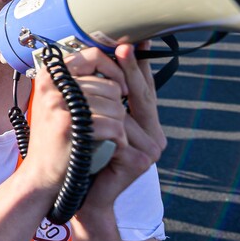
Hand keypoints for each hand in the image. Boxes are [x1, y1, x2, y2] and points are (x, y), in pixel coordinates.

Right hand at [24, 47, 129, 194]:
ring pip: (116, 106)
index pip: (94, 55)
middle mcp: (51, 84)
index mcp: (51, 74)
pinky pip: (112, 125)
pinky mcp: (68, 125)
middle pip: (110, 85)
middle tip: (110, 124)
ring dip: (119, 125)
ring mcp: (58, 103)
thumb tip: (119, 53)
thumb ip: (82, 81)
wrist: (42, 174)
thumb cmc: (59, 137)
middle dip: (118, 107)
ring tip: (108, 136)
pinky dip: (118, 139)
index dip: (115, 69)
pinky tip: (110, 146)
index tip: (122, 87)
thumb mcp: (63, 102)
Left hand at [76, 43, 166, 215]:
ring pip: (128, 113)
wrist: (84, 199)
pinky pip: (118, 134)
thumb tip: (98, 62)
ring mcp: (150, 151)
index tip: (136, 40)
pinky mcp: (138, 163)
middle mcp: (155, 137)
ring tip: (96, 70)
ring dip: (109, 95)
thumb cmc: (88, 159)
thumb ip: (105, 103)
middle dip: (130, 69)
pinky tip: (89, 110)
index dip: (140, 66)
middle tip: (123, 46)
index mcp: (148, 127)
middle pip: (142, 96)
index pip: (145, 90)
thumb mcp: (99, 125)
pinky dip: (101, 122)